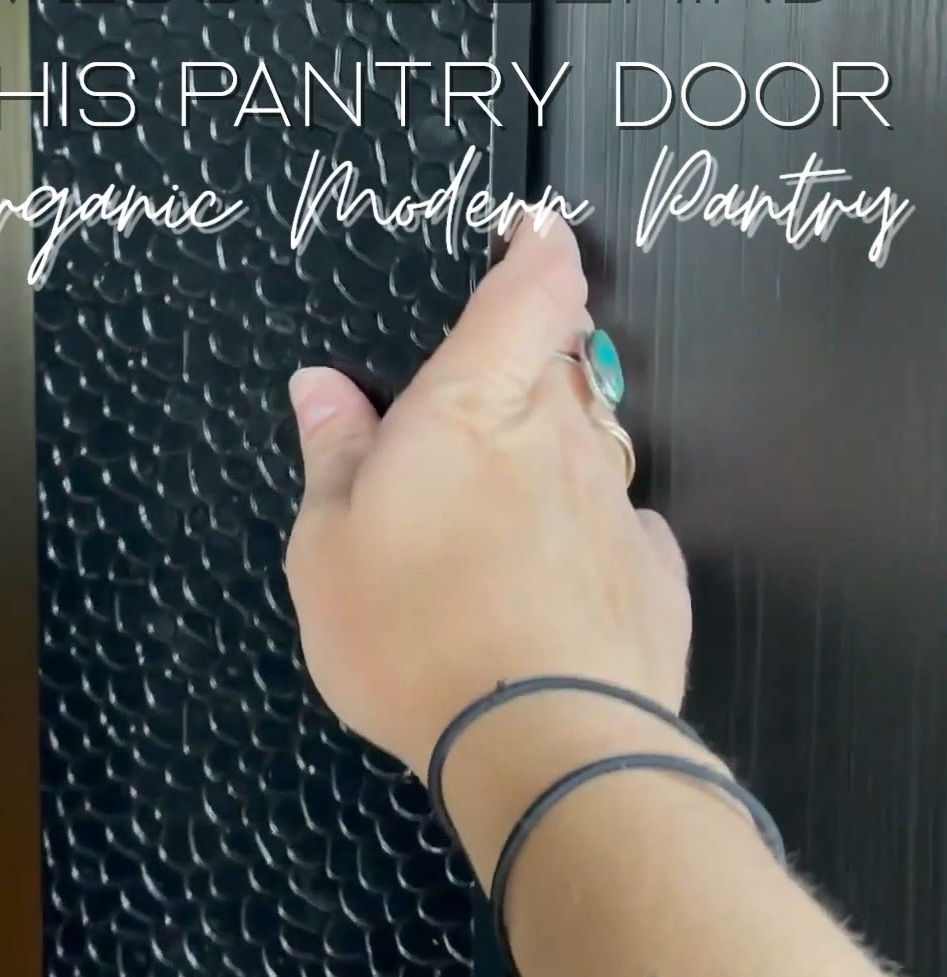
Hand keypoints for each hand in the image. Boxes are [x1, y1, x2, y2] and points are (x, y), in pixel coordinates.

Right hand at [285, 216, 691, 781]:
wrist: (545, 746)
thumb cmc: (411, 631)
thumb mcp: (328, 548)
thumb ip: (334, 455)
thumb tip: (321, 384)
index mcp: (474, 402)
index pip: (531, 291)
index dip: (540, 251)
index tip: (536, 231)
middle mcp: (558, 433)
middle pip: (561, 361)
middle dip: (533, 358)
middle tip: (480, 396)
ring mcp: (615, 502)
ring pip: (590, 443)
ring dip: (554, 452)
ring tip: (501, 510)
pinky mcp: (654, 574)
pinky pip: (618, 527)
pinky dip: (588, 534)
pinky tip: (555, 581)